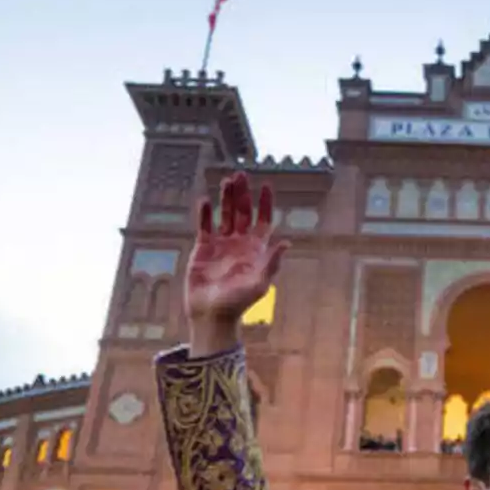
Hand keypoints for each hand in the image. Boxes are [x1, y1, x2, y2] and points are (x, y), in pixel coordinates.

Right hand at [185, 171, 287, 352]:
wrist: (212, 315)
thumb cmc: (239, 303)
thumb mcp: (259, 283)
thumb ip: (272, 262)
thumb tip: (286, 242)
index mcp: (256, 250)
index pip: (263, 221)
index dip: (265, 204)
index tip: (266, 186)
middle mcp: (240, 244)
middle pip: (243, 213)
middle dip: (243, 194)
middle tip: (241, 174)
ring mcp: (221, 244)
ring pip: (225, 215)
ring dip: (226, 198)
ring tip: (227, 180)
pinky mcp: (203, 249)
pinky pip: (204, 226)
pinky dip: (205, 214)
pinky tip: (206, 201)